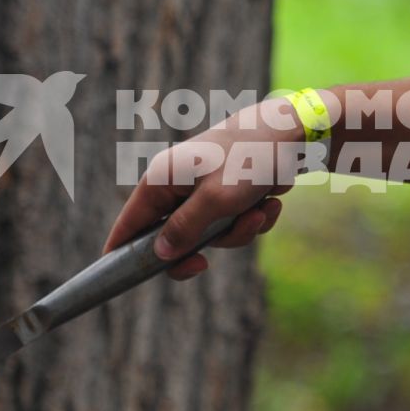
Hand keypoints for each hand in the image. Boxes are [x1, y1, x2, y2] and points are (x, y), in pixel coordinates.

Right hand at [101, 96, 316, 278]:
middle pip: (175, 237)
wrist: (294, 132)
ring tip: (260, 211)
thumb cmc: (250, 158)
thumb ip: (184, 230)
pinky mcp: (230, 192)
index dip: (120, 251)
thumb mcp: (216, 201)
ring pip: (212, 234)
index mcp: (162, 179)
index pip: (130, 222)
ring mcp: (204, 189)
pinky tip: (272, 202)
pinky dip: (254, 219)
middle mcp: (178, 185)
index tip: (115, 278)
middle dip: (204, 245)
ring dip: (239, 230)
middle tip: (206, 263)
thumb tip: (158, 255)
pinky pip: (235, 223)